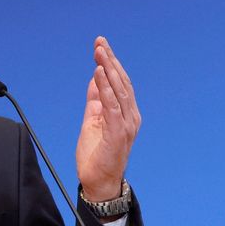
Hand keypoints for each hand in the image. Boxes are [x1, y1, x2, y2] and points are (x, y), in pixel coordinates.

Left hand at [75, 37, 140, 201]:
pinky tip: (99, 73)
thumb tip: (95, 79)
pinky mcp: (118, 132)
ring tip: (99, 51)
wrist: (99, 183)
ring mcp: (127, 124)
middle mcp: (131, 116)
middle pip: (122, 82)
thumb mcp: (93, 121)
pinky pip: (112, 105)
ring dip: (108, 68)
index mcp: (126, 113)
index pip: (120, 83)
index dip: (111, 63)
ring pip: (119, 90)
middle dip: (110, 60)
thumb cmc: (96, 155)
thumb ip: (95, 101)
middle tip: (100, 42)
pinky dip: (105, 87)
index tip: (100, 45)